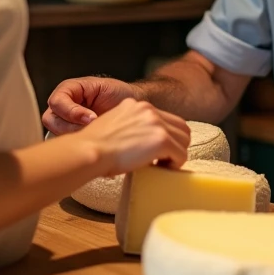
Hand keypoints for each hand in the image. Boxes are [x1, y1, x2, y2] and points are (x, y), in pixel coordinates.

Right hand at [43, 76, 140, 134]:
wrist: (128, 103)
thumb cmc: (117, 93)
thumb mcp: (105, 88)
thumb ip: (91, 97)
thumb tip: (87, 118)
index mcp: (68, 90)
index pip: (56, 102)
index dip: (71, 112)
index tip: (91, 118)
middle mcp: (62, 106)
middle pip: (50, 120)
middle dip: (71, 127)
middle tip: (92, 128)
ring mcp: (64, 122)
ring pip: (56, 133)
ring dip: (75, 135)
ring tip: (95, 134)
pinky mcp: (70, 135)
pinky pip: (66, 143)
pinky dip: (78, 144)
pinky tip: (92, 141)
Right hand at [76, 98, 190, 175]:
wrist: (89, 150)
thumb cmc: (95, 147)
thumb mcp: (115, 126)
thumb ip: (132, 128)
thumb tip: (143, 144)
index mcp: (138, 105)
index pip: (167, 119)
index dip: (167, 137)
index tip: (158, 151)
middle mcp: (150, 110)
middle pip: (181, 128)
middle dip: (176, 145)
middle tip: (163, 160)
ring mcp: (157, 123)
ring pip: (184, 141)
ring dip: (176, 155)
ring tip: (161, 165)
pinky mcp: (161, 139)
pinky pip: (181, 154)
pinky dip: (175, 164)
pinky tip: (162, 169)